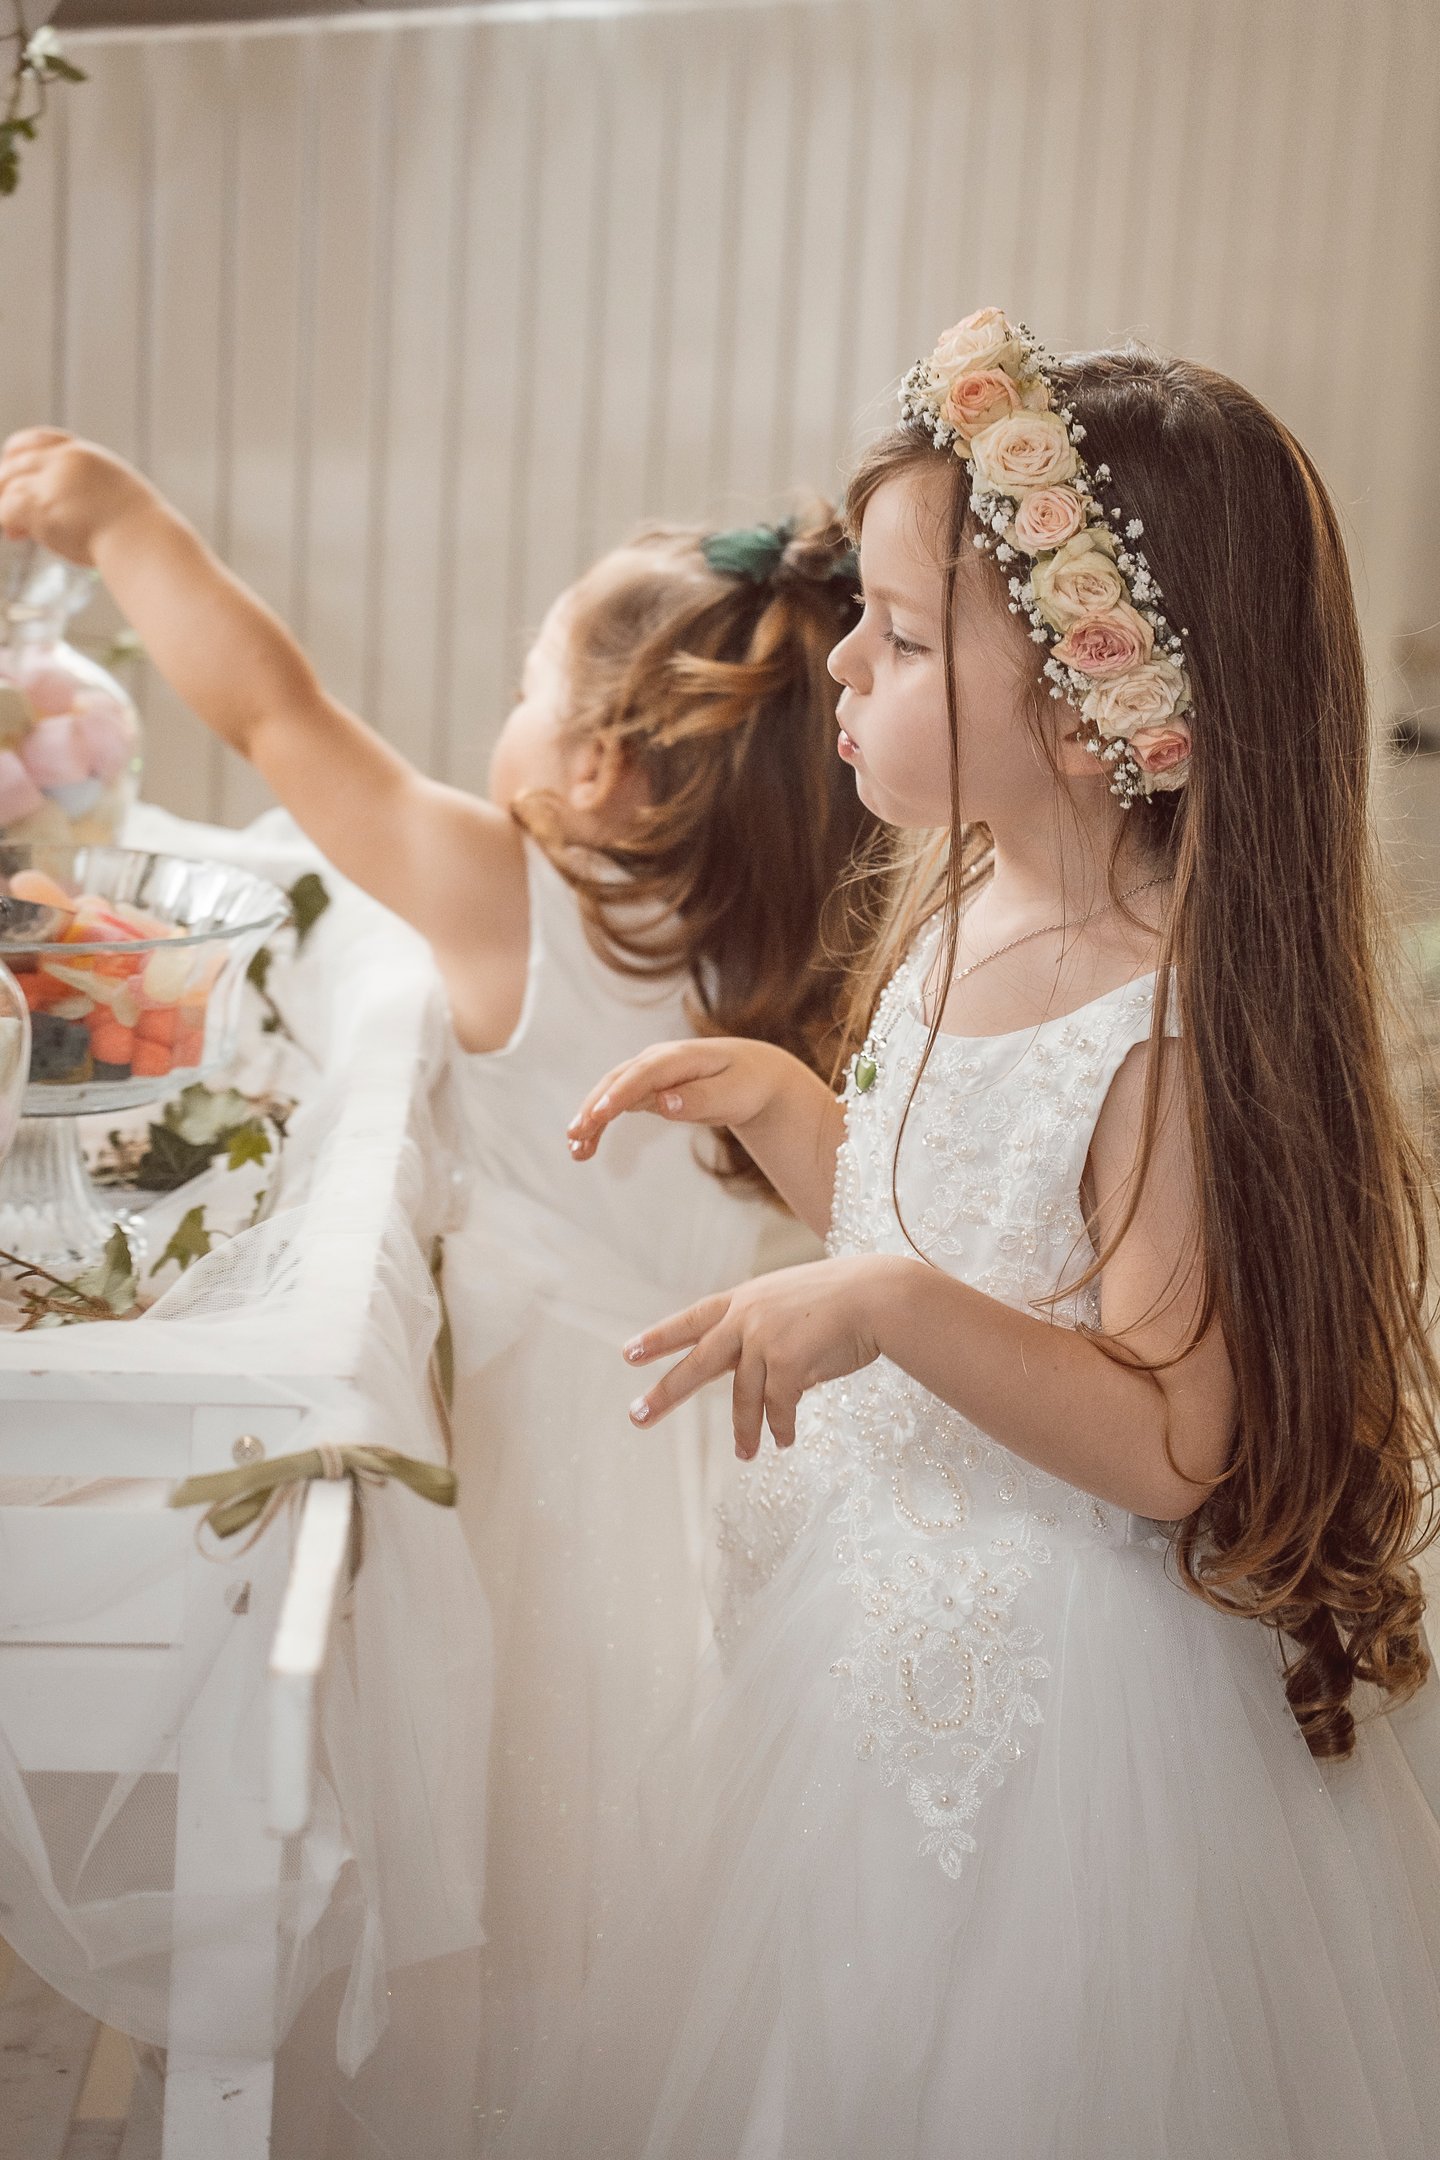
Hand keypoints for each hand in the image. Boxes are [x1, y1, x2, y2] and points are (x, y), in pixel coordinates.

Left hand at [0, 429, 157, 564]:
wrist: (142, 541)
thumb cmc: (139, 531)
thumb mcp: (117, 494)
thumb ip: (90, 490)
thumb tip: (76, 509)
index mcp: (84, 455)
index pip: (39, 439)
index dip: (19, 454)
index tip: (16, 471)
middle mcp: (64, 461)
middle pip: (16, 462)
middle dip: (8, 485)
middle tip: (10, 509)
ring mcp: (51, 481)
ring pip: (8, 485)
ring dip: (6, 506)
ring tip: (15, 531)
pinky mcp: (39, 504)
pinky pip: (6, 508)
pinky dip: (5, 522)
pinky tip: (15, 534)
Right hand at [567, 1036, 793, 1160]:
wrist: (752, 1073)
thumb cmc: (746, 1084)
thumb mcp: (733, 1095)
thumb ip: (699, 1099)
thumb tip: (664, 1104)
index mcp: (681, 1057)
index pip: (645, 1074)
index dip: (621, 1093)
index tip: (600, 1115)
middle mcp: (657, 1059)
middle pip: (618, 1080)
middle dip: (594, 1107)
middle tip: (576, 1135)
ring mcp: (647, 1072)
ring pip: (610, 1092)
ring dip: (590, 1118)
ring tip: (575, 1149)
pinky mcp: (644, 1087)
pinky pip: (615, 1104)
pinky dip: (599, 1123)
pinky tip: (585, 1147)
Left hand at [622, 1254, 907, 1457]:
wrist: (879, 1296)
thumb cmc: (846, 1300)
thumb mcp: (792, 1304)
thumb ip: (766, 1334)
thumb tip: (759, 1381)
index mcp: (745, 1299)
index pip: (692, 1319)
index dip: (660, 1337)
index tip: (629, 1352)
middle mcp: (746, 1317)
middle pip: (697, 1362)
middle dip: (665, 1392)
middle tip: (637, 1416)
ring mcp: (764, 1339)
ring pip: (744, 1398)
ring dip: (746, 1431)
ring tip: (746, 1454)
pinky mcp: (786, 1363)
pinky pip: (778, 1408)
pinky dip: (781, 1427)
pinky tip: (784, 1441)